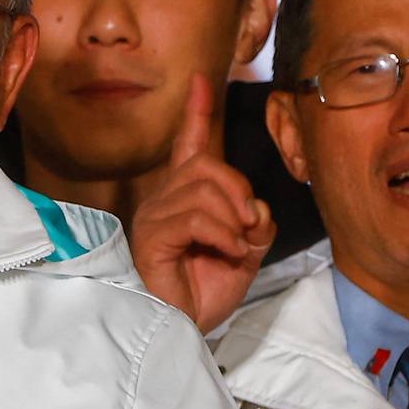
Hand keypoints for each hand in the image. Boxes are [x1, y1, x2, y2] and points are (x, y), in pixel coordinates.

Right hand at [128, 74, 274, 333]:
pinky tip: (228, 252)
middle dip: (238, 189)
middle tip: (250, 224)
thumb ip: (254, 225)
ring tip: (238, 245)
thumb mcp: (244, 252)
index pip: (190, 146)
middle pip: (206, 165)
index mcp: (185, 199)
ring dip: (233, 216)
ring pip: (202, 189)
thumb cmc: (203, 293)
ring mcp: (154, 217)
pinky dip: (222, 233)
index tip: (203, 80)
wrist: (183, 328)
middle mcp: (164, 200)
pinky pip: (194, 217)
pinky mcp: (152, 238)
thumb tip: (256, 208)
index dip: (197, 112)